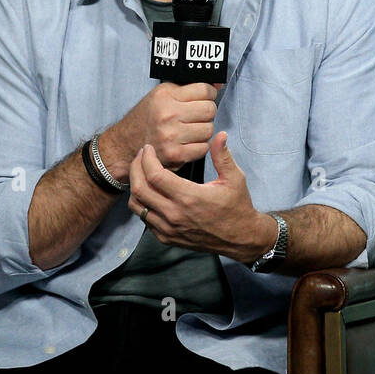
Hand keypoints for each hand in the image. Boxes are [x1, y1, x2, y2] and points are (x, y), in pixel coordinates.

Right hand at [100, 81, 223, 180]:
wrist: (124, 144)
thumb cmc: (147, 118)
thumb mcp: (162, 95)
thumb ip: (189, 88)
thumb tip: (218, 83)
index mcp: (165, 96)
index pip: (205, 90)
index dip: (209, 94)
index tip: (205, 98)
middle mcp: (167, 114)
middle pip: (210, 110)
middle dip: (207, 112)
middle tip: (197, 116)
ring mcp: (171, 135)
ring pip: (209, 129)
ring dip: (204, 130)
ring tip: (191, 129)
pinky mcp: (174, 154)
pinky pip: (203, 147)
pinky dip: (199, 146)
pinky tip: (188, 142)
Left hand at [127, 130, 275, 259]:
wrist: (240, 238)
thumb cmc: (238, 207)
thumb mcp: (235, 179)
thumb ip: (223, 156)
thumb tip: (220, 135)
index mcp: (189, 197)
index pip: (154, 175)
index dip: (147, 159)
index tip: (149, 149)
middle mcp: (175, 214)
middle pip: (139, 189)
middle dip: (135, 169)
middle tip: (141, 157)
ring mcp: (168, 228)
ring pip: (137, 206)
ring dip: (135, 186)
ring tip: (142, 173)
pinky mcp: (167, 238)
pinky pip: (144, 219)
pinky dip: (142, 203)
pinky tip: (150, 192)